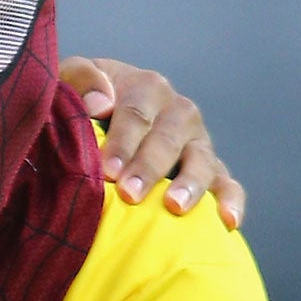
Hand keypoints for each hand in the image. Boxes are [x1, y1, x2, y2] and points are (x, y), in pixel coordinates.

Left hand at [61, 57, 244, 230]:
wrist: (98, 117)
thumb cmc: (80, 102)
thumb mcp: (70, 78)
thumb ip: (80, 79)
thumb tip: (100, 103)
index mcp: (146, 87)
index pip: (136, 113)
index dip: (122, 141)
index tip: (108, 170)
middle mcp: (177, 111)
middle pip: (168, 138)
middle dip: (149, 167)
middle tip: (130, 194)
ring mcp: (196, 140)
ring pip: (201, 159)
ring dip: (190, 183)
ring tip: (174, 206)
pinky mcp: (209, 168)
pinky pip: (226, 182)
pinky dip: (230, 200)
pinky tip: (227, 221)